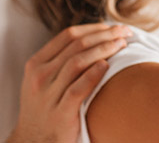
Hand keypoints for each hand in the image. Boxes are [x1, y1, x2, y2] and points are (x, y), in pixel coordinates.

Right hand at [7, 22, 131, 142]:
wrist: (33, 142)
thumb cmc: (45, 108)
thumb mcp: (44, 80)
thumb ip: (62, 60)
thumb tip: (96, 37)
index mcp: (36, 64)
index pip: (68, 35)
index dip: (94, 28)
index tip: (113, 27)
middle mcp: (39, 77)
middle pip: (77, 45)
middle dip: (105, 35)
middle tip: (125, 32)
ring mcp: (48, 96)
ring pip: (77, 62)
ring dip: (104, 49)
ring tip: (122, 45)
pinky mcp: (59, 114)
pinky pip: (77, 89)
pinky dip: (93, 74)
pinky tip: (107, 66)